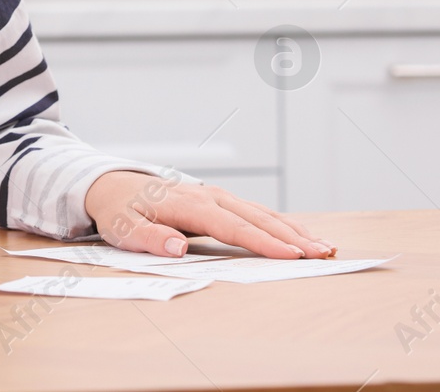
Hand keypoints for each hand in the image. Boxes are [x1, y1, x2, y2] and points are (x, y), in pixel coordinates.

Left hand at [84, 170, 336, 259]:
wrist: (113, 185)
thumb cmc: (119, 210)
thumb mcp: (122, 226)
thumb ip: (148, 237)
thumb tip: (177, 247)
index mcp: (187, 204)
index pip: (230, 226)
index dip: (261, 241)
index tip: (290, 255)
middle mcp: (208, 196)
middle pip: (256, 217)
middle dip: (292, 236)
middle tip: (324, 253)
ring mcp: (216, 196)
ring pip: (262, 213)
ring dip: (294, 230)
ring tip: (325, 247)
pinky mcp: (220, 202)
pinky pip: (256, 213)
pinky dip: (282, 225)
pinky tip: (303, 237)